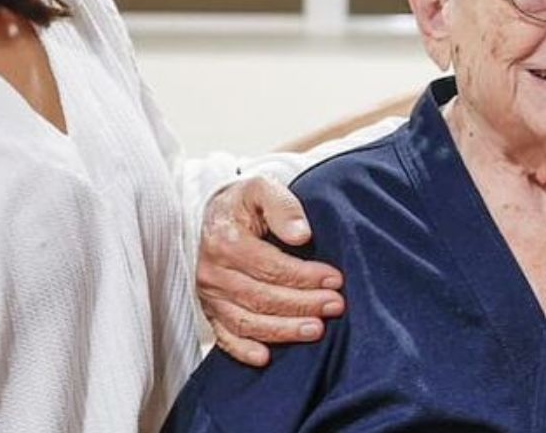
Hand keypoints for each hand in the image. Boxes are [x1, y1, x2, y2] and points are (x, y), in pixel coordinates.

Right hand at [196, 177, 344, 365]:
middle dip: (302, 305)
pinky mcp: (210, 311)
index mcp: (225, 240)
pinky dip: (244, 350)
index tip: (335, 279)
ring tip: (316, 330)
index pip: (270, 267)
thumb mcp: (263, 188)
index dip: (304, 276)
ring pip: (247, 321)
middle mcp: (212, 272)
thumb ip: (283, 206)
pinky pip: (224, 337)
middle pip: (262, 297)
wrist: (217, 214)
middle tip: (335, 306)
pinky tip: (267, 357)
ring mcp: (210, 295)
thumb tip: (301, 234)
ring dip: (283, 330)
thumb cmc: (245, 202)